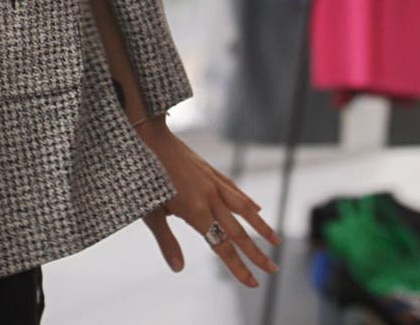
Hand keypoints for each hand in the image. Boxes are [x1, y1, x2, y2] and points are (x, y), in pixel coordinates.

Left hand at [137, 123, 278, 287]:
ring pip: (244, 208)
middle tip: (273, 270)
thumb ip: (167, 241)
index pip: (222, 246)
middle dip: (256, 254)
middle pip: (238, 232)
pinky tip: (256, 209)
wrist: (148, 136)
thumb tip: (178, 268)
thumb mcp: (150, 213)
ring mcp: (212, 183)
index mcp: (196, 211)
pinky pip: (234, 190)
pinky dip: (247, 202)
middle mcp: (210, 198)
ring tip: (275, 241)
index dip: (238, 267)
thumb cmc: (144, 177)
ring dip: (261, 227)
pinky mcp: (210, 171)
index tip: (253, 283)